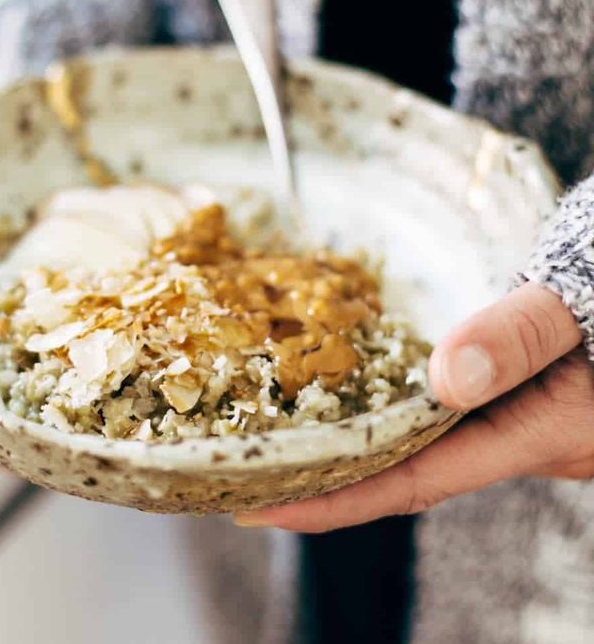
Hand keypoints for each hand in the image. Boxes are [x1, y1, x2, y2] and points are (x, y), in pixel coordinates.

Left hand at [234, 281, 593, 531]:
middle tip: (250, 471)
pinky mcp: (515, 389)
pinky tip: (352, 391)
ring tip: (281, 434)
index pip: (415, 481)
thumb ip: (522, 337)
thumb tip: (447, 379)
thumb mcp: (580, 304)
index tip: (261, 506)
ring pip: (421, 442)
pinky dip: (387, 408)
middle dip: (329, 477)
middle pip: (408, 471)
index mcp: (537, 432)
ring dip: (354, 442)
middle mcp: (521, 436)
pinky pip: (437, 413)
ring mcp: (518, 415)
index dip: (336, 499)